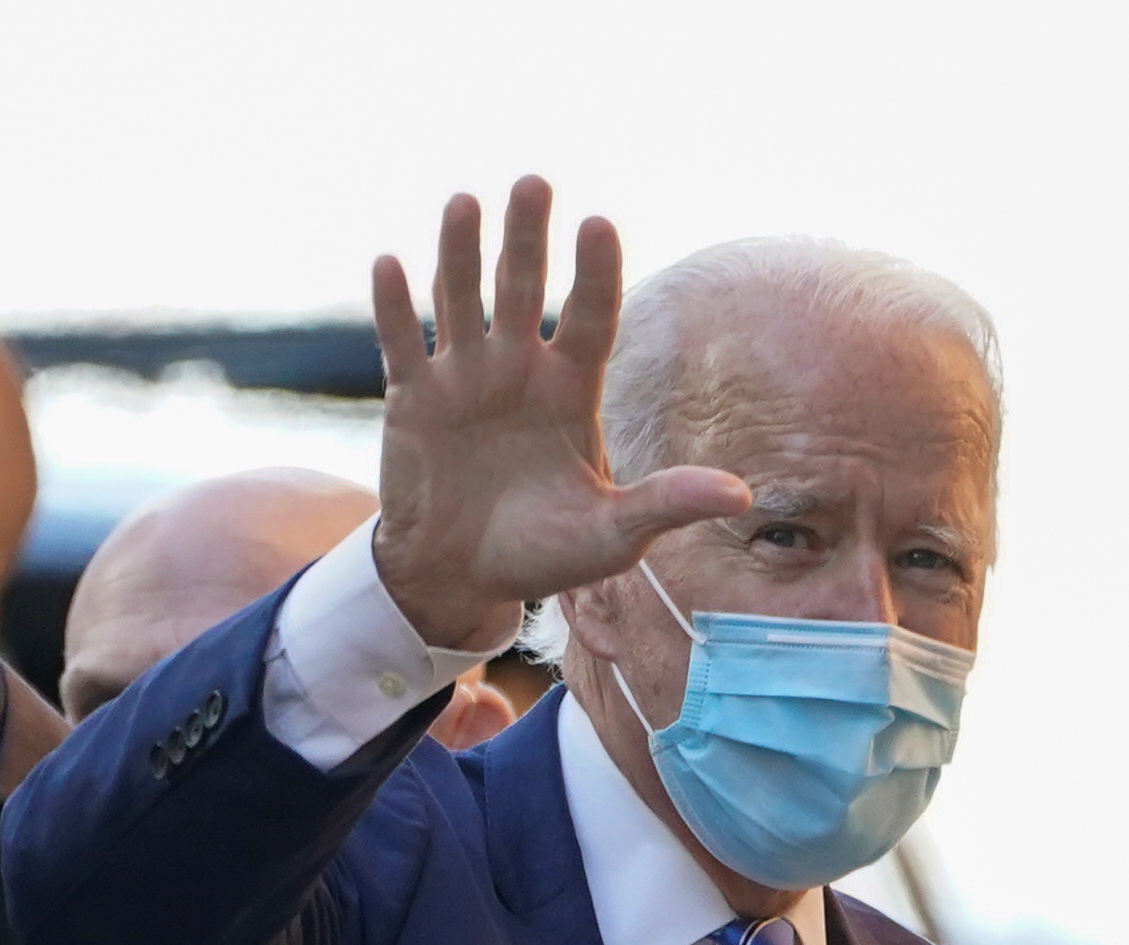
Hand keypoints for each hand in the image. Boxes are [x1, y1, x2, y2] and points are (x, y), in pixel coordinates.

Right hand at [367, 178, 750, 653]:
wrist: (461, 578)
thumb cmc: (543, 552)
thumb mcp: (612, 535)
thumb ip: (665, 504)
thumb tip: (740, 494)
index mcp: (572, 389)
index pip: (590, 317)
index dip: (595, 275)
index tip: (599, 224)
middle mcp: (519, 368)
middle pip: (523, 289)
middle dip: (527, 238)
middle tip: (535, 183)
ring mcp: (464, 378)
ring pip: (462, 300)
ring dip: (461, 251)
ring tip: (464, 201)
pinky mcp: (414, 399)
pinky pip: (403, 345)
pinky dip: (393, 306)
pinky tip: (387, 263)